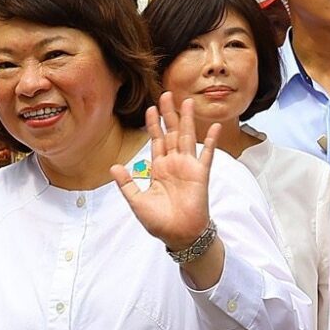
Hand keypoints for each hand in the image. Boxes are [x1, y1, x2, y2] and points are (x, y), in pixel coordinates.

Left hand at [113, 93, 219, 252]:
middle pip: (171, 133)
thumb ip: (127, 183)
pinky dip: (211, 141)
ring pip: (187, 137)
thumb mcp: (137, 201)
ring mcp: (188, 167)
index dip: (153, 125)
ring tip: (187, 102)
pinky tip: (215, 127)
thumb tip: (114, 166)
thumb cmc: (159, 221)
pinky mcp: (201, 174)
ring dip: (187, 120)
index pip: (155, 141)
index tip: (150, 109)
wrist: (179, 235)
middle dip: (168, 114)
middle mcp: (174, 164)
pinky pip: (207, 154)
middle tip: (166, 94)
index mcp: (159, 169)